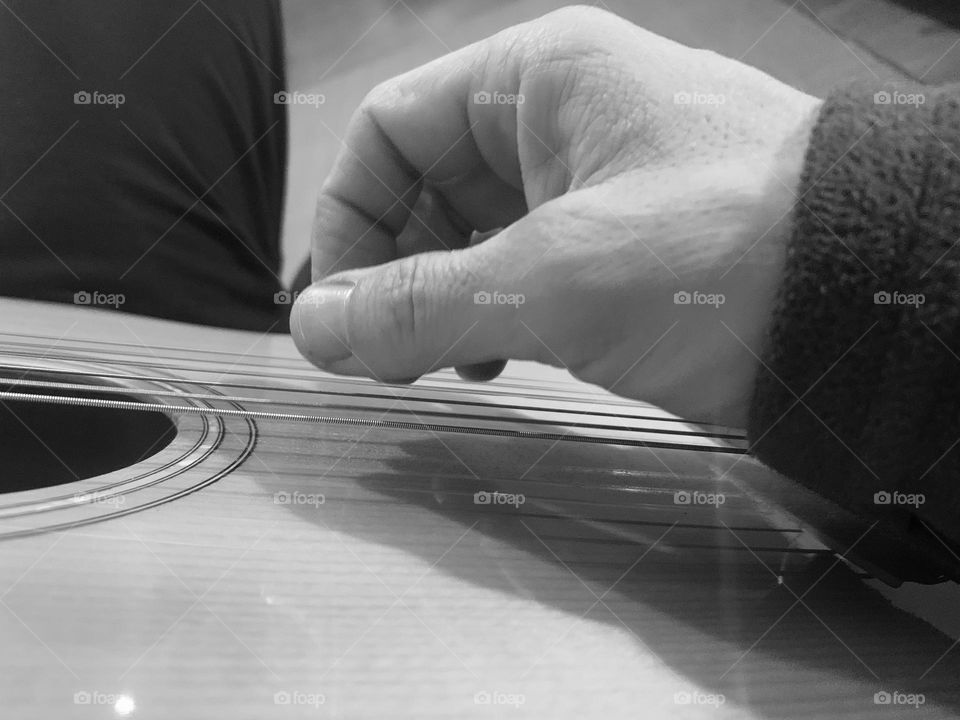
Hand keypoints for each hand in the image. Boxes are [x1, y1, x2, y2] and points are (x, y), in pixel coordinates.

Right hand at [291, 5, 821, 426]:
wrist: (872, 314)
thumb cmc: (733, 255)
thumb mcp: (557, 279)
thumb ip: (423, 303)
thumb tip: (318, 326)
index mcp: (542, 80)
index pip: (392, 129)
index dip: (347, 217)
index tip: (338, 308)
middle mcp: (565, 122)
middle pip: (426, 185)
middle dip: (394, 269)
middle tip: (385, 350)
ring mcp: (597, 187)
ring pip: (473, 235)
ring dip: (441, 300)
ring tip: (442, 361)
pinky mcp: (625, 250)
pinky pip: (526, 272)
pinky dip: (494, 317)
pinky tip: (497, 359)